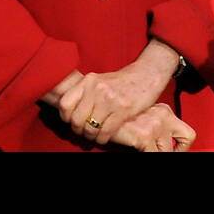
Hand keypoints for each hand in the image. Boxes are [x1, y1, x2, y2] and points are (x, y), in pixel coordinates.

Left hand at [58, 40, 178, 144]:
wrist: (148, 74)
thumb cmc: (123, 81)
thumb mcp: (100, 81)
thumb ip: (85, 93)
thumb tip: (69, 114)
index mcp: (89, 80)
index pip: (64, 104)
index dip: (66, 117)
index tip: (73, 120)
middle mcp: (96, 88)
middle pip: (76, 119)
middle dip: (79, 130)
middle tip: (85, 131)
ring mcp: (110, 98)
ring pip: (90, 128)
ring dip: (92, 136)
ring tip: (96, 135)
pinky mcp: (123, 109)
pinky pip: (105, 132)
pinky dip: (103, 139)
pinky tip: (105, 137)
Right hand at [113, 104, 195, 152]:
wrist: (97, 109)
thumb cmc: (115, 116)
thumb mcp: (141, 121)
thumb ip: (152, 131)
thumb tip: (159, 149)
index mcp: (164, 111)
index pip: (187, 135)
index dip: (182, 149)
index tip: (174, 152)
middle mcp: (164, 115)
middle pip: (182, 143)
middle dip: (169, 153)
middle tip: (155, 151)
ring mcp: (156, 125)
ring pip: (167, 152)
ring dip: (155, 153)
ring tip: (143, 150)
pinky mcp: (144, 135)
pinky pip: (153, 156)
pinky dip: (146, 155)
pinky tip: (136, 151)